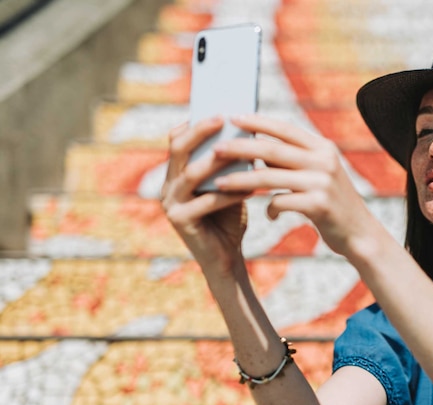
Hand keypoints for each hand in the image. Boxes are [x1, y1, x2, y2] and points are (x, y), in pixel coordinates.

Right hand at [160, 116, 251, 274]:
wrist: (226, 258)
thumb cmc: (229, 218)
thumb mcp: (230, 184)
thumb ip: (231, 162)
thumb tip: (248, 129)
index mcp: (175, 174)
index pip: (177, 138)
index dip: (194, 121)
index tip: (218, 105)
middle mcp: (167, 186)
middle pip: (178, 148)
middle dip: (200, 130)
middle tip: (222, 117)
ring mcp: (170, 204)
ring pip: (191, 173)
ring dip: (217, 160)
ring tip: (241, 149)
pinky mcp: (180, 221)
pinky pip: (206, 201)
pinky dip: (230, 193)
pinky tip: (251, 186)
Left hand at [209, 114, 379, 258]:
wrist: (360, 233)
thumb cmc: (332, 203)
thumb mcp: (319, 174)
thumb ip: (294, 160)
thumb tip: (256, 148)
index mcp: (323, 147)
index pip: (284, 128)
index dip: (257, 122)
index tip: (232, 117)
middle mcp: (323, 161)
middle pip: (272, 150)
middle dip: (240, 148)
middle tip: (215, 148)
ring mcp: (322, 182)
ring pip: (270, 178)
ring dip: (241, 180)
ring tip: (219, 183)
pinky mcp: (318, 205)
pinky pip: (281, 203)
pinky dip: (269, 209)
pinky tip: (269, 216)